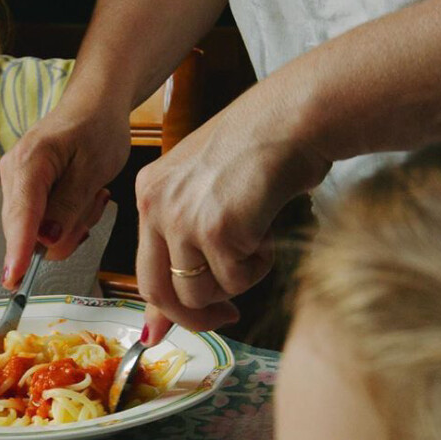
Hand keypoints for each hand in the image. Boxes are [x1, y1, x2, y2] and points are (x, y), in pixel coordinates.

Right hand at [0, 93, 130, 286]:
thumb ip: (69, 206)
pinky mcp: (23, 192)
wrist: (94, 105)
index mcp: (28, 164)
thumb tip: (47, 241)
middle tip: (95, 201)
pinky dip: (65, 219)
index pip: (21, 217)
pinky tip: (82, 197)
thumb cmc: (98, 128)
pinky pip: (40, 223)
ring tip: (92, 194)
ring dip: (69, 224)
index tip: (14, 279)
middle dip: (64, 232)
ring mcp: (15, 184)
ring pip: (37, 231)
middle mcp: (12, 175)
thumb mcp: (94, 168)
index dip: (18, 251)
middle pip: (28, 231)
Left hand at [134, 85, 328, 341]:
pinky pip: (235, 280)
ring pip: (199, 292)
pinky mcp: (218, 230)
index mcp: (149, 193)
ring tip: (257, 243)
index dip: (166, 307)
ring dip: (235, 283)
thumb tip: (159, 322)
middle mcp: (155, 206)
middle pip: (159, 291)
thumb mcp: (207, 191)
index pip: (144, 269)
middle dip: (194, 315)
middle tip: (226, 317)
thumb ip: (183, 244)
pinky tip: (269, 230)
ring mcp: (183, 218)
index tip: (189, 321)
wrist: (296, 116)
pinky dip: (259, 265)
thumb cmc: (261, 149)